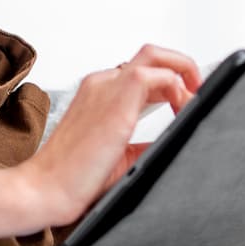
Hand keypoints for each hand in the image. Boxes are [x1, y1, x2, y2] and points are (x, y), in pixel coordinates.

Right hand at [22, 44, 200, 225]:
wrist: (47, 189)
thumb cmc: (73, 178)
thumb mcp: (119, 156)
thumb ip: (142, 143)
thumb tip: (171, 140)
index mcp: (98, 94)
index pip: (141, 73)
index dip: (170, 82)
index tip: (185, 100)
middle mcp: (102, 84)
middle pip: (151, 56)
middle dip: (182, 68)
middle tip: (197, 92)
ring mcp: (107, 87)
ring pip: (156, 56)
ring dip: (183, 72)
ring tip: (194, 99)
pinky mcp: (118, 99)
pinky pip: (159, 75)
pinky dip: (179, 88)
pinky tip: (184, 108)